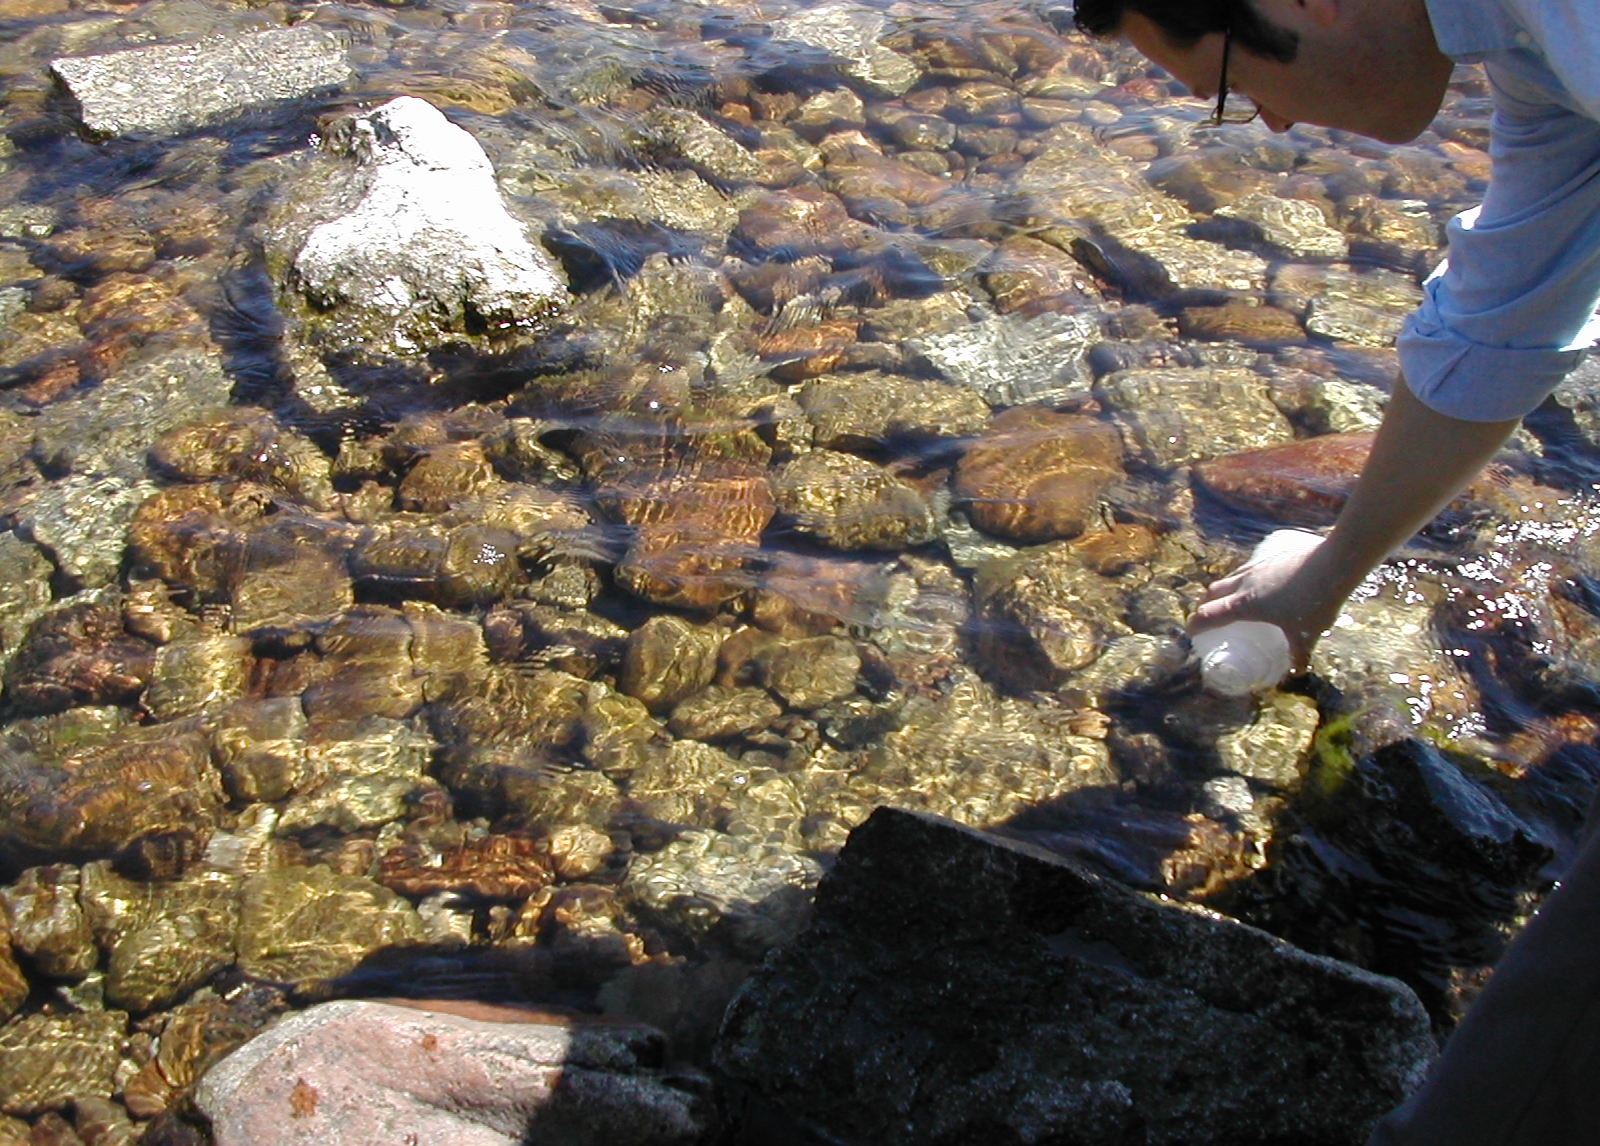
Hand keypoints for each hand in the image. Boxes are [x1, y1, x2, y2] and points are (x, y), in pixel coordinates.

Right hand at [1187, 529, 1342, 671]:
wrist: (1335, 562)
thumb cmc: (1316, 600)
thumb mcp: (1307, 635)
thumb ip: (1299, 655)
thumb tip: (1297, 671)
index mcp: (1244, 604)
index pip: (1207, 614)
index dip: (1195, 625)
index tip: (1193, 634)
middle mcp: (1244, 583)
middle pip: (1212, 593)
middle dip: (1206, 606)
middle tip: (1212, 618)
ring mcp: (1256, 567)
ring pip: (1229, 578)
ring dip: (1224, 591)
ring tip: (1236, 602)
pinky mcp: (1270, 556)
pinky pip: (1247, 569)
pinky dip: (1244, 580)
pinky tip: (1262, 586)